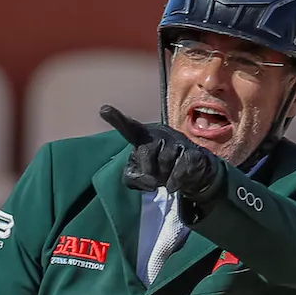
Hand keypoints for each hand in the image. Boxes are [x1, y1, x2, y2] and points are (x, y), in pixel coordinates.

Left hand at [100, 105, 223, 202]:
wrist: (187, 176)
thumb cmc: (157, 171)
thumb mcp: (138, 178)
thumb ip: (132, 178)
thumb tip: (149, 180)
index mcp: (143, 137)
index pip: (129, 128)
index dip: (117, 119)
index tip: (104, 110)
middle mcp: (159, 134)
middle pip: (145, 152)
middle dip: (148, 170)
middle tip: (154, 176)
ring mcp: (177, 141)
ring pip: (164, 161)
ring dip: (163, 176)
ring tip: (166, 175)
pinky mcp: (192, 152)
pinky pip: (179, 169)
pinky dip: (175, 182)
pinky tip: (174, 185)